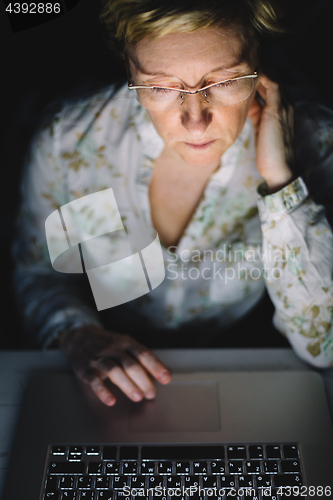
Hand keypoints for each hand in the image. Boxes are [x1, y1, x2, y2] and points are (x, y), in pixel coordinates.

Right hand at [59, 325, 171, 405]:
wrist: (78, 337)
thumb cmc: (107, 344)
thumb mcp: (124, 344)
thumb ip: (140, 358)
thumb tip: (158, 375)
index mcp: (126, 342)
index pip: (143, 354)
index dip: (156, 366)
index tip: (166, 378)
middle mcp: (113, 349)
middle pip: (130, 364)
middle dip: (143, 379)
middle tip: (151, 393)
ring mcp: (99, 359)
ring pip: (115, 371)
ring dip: (127, 385)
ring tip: (137, 397)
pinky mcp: (86, 369)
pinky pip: (94, 380)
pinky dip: (102, 391)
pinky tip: (110, 400)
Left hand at [248, 74, 294, 192]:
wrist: (279, 169)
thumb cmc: (268, 153)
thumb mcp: (259, 129)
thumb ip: (254, 115)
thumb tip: (241, 106)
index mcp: (280, 108)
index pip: (268, 84)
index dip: (254, 77)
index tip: (238, 73)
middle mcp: (284, 103)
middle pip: (270, 77)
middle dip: (254, 71)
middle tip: (237, 66)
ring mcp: (283, 104)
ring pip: (271, 77)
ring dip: (256, 70)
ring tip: (240, 65)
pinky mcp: (277, 109)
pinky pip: (271, 84)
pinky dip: (260, 76)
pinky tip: (245, 74)